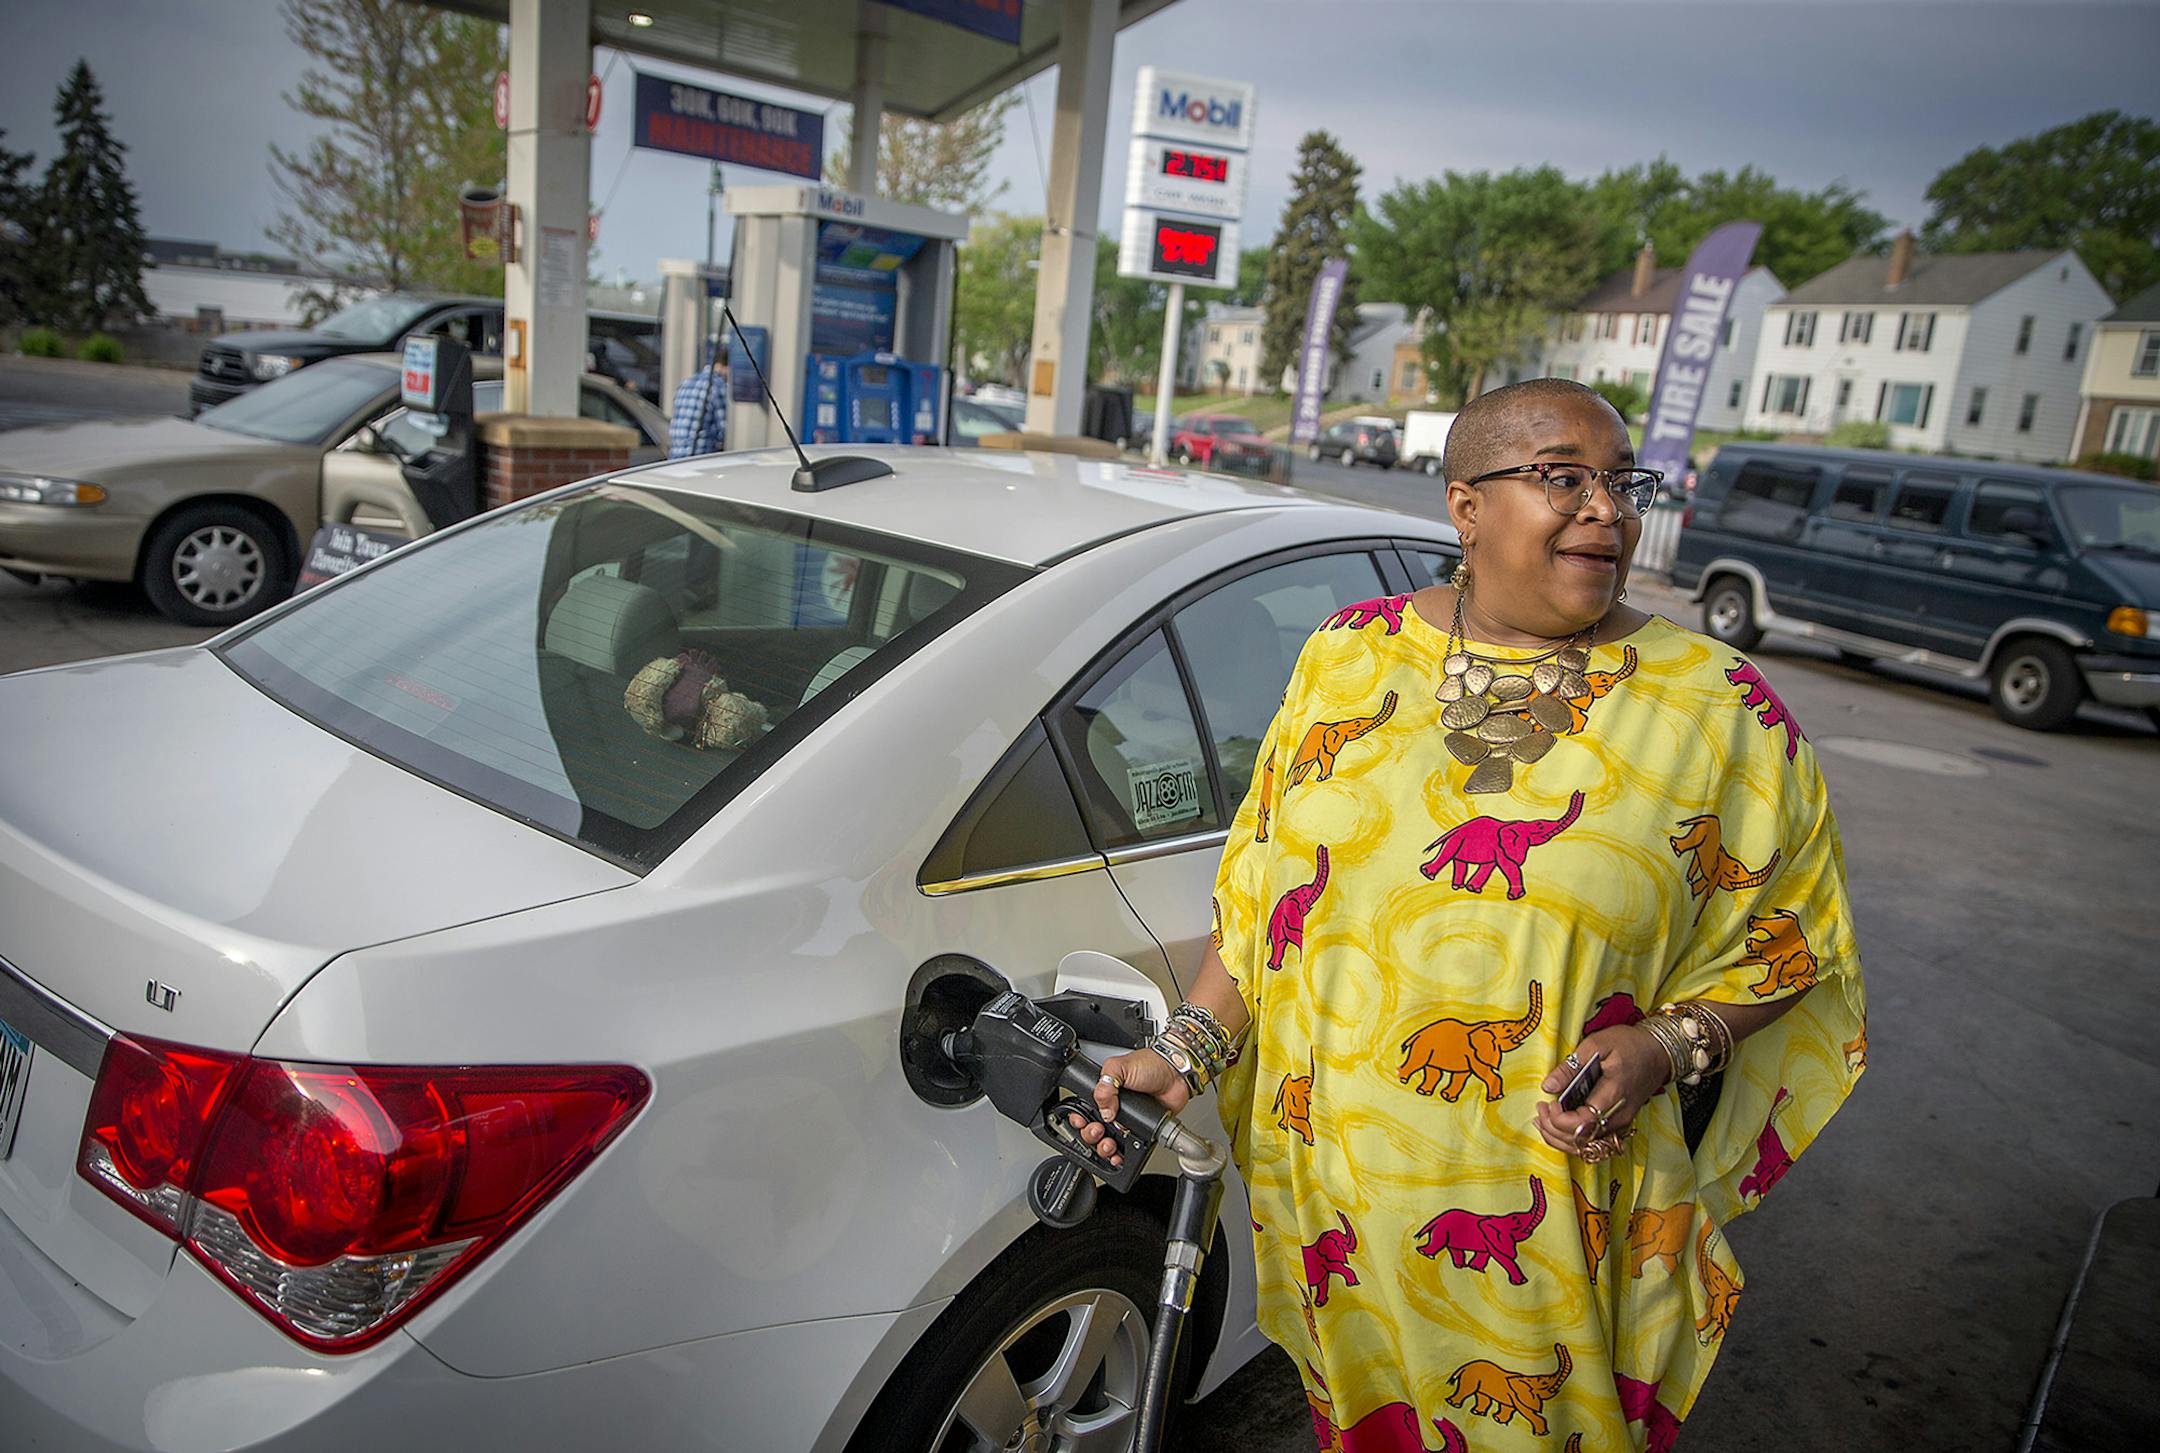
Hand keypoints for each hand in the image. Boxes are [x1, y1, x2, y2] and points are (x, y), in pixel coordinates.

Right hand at [1068, 1046, 1192, 1167]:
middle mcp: (1114, 1107)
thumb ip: (1104, 1086)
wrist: (1175, 1074)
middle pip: (1093, 1129)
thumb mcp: (1119, 1067)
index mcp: (1105, 1092)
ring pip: (1108, 1141)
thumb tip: (1103, 1111)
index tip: (1082, 1122)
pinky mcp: (1142, 1130)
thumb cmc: (1151, 1064)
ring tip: (1109, 1144)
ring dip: (1104, 1147)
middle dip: (1091, 1135)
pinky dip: (1122, 1155)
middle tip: (1098, 1130)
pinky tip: (1119, 1154)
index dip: (1079, 1119)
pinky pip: (1129, 1147)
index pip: (1084, 1110)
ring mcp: (1128, 1120)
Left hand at [1535, 1024, 1669, 1158]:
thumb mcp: (1597, 1043)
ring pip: (1585, 1146)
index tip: (1549, 1102)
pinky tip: (1555, 1124)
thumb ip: (1571, 1066)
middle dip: (1553, 1129)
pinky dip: (1570, 1137)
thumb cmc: (1630, 1045)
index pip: (1583, 1124)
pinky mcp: (1617, 1124)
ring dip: (1559, 1137)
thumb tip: (1548, 1086)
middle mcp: (1618, 1117)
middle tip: (1540, 1108)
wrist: (1659, 1053)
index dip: (1560, 1119)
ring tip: (1541, 1118)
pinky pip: (1591, 1140)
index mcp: (1613, 1096)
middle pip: (1580, 1140)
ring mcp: (1619, 1124)